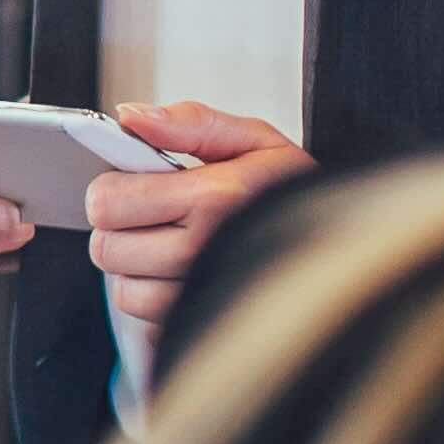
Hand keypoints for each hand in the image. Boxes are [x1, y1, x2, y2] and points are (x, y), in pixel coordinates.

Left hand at [83, 103, 317, 334]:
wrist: (338, 250)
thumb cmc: (290, 194)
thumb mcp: (253, 140)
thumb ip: (189, 123)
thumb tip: (130, 118)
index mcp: (214, 198)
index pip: (108, 201)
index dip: (110, 187)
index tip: (131, 181)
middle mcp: (203, 253)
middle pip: (105, 246)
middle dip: (120, 226)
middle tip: (153, 213)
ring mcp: (200, 297)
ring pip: (120, 286)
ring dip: (135, 265)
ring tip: (171, 242)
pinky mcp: (197, 325)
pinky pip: (141, 314)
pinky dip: (151, 293)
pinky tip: (180, 272)